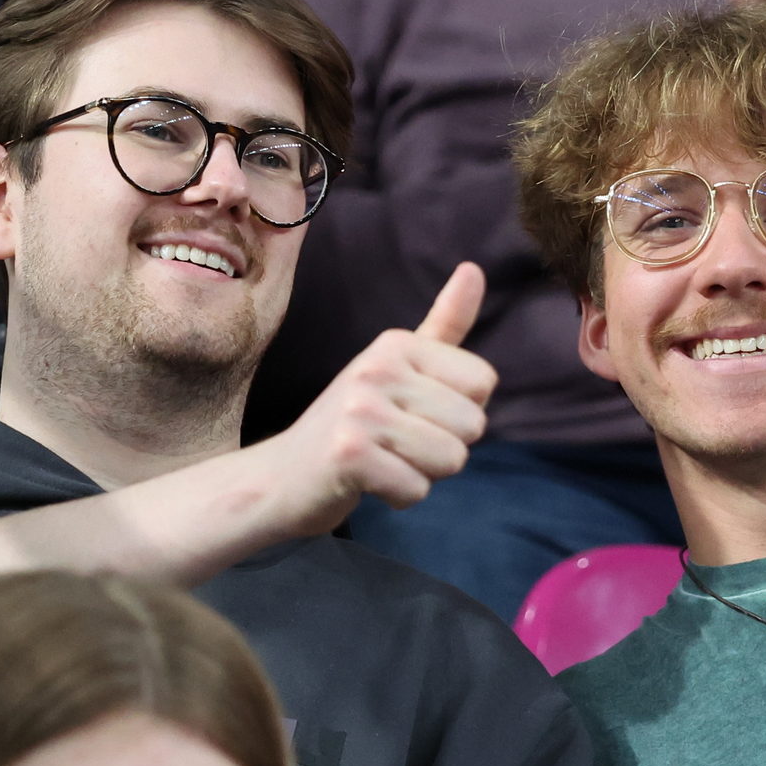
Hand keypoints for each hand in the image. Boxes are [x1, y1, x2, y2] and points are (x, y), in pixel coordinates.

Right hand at [264, 263, 496, 534]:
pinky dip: (400, 497)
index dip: (459, 411)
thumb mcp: (398, 367)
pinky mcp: (348, 455)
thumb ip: (443, 324)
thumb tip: (474, 268)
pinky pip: (418, 489)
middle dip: (444, 447)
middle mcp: (377, 368)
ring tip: (384, 460)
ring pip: (451, 459)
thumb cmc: (352, 423)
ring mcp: (360, 411)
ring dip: (424, 473)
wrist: (282, 476)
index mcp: (396, 344)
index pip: (483, 382)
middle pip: (472, 424)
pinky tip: (368, 482)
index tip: (413, 412)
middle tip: (395, 443)